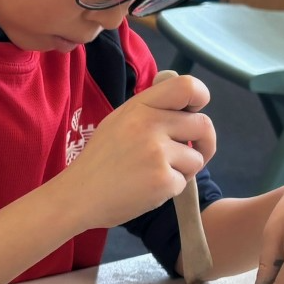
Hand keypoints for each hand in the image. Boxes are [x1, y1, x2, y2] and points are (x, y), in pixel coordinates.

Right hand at [60, 73, 214, 230]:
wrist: (79, 195)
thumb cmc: (100, 160)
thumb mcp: (119, 121)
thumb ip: (150, 110)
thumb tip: (186, 105)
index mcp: (140, 106)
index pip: (187, 87)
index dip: (200, 99)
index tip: (194, 114)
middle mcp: (150, 124)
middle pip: (203, 125)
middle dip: (204, 142)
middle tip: (192, 153)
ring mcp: (157, 153)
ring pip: (197, 158)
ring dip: (185, 169)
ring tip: (157, 174)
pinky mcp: (162, 180)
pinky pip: (185, 181)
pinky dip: (171, 188)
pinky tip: (148, 189)